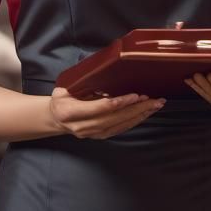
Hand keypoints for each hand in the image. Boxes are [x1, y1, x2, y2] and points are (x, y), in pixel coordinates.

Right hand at [48, 86, 164, 139]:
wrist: (55, 118)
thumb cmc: (61, 98)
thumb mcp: (65, 87)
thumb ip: (83, 84)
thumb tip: (106, 74)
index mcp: (70, 112)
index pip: (100, 108)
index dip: (119, 103)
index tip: (135, 95)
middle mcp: (81, 126)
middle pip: (114, 118)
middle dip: (136, 109)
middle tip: (154, 100)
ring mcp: (91, 134)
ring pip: (120, 125)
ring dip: (139, 115)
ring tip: (155, 105)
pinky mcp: (100, 136)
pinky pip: (120, 129)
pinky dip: (134, 121)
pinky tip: (145, 113)